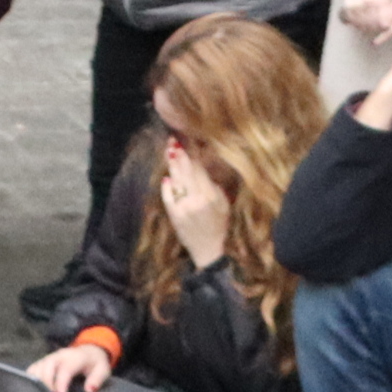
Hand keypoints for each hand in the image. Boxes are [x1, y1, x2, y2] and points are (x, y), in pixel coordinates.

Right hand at [26, 337, 114, 391]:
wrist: (89, 350)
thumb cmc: (95, 363)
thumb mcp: (103, 370)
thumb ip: (97, 379)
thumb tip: (89, 390)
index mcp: (75, 357)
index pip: (65, 369)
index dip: (61, 383)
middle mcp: (60, 355)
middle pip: (47, 367)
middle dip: (47, 384)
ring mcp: (50, 357)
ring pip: (37, 367)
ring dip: (37, 382)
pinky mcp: (43, 361)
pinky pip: (33, 369)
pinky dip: (31, 379)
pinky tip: (33, 390)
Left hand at [156, 140, 230, 267]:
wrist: (209, 250)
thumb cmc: (219, 226)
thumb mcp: (224, 204)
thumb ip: (215, 186)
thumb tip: (202, 168)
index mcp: (212, 196)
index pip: (200, 170)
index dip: (193, 155)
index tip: (187, 143)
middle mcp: (198, 200)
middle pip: (186, 172)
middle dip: (180, 155)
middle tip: (173, 141)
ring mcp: (184, 207)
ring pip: (177, 181)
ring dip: (172, 165)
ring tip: (168, 151)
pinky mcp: (174, 215)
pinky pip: (168, 196)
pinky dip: (167, 186)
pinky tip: (167, 177)